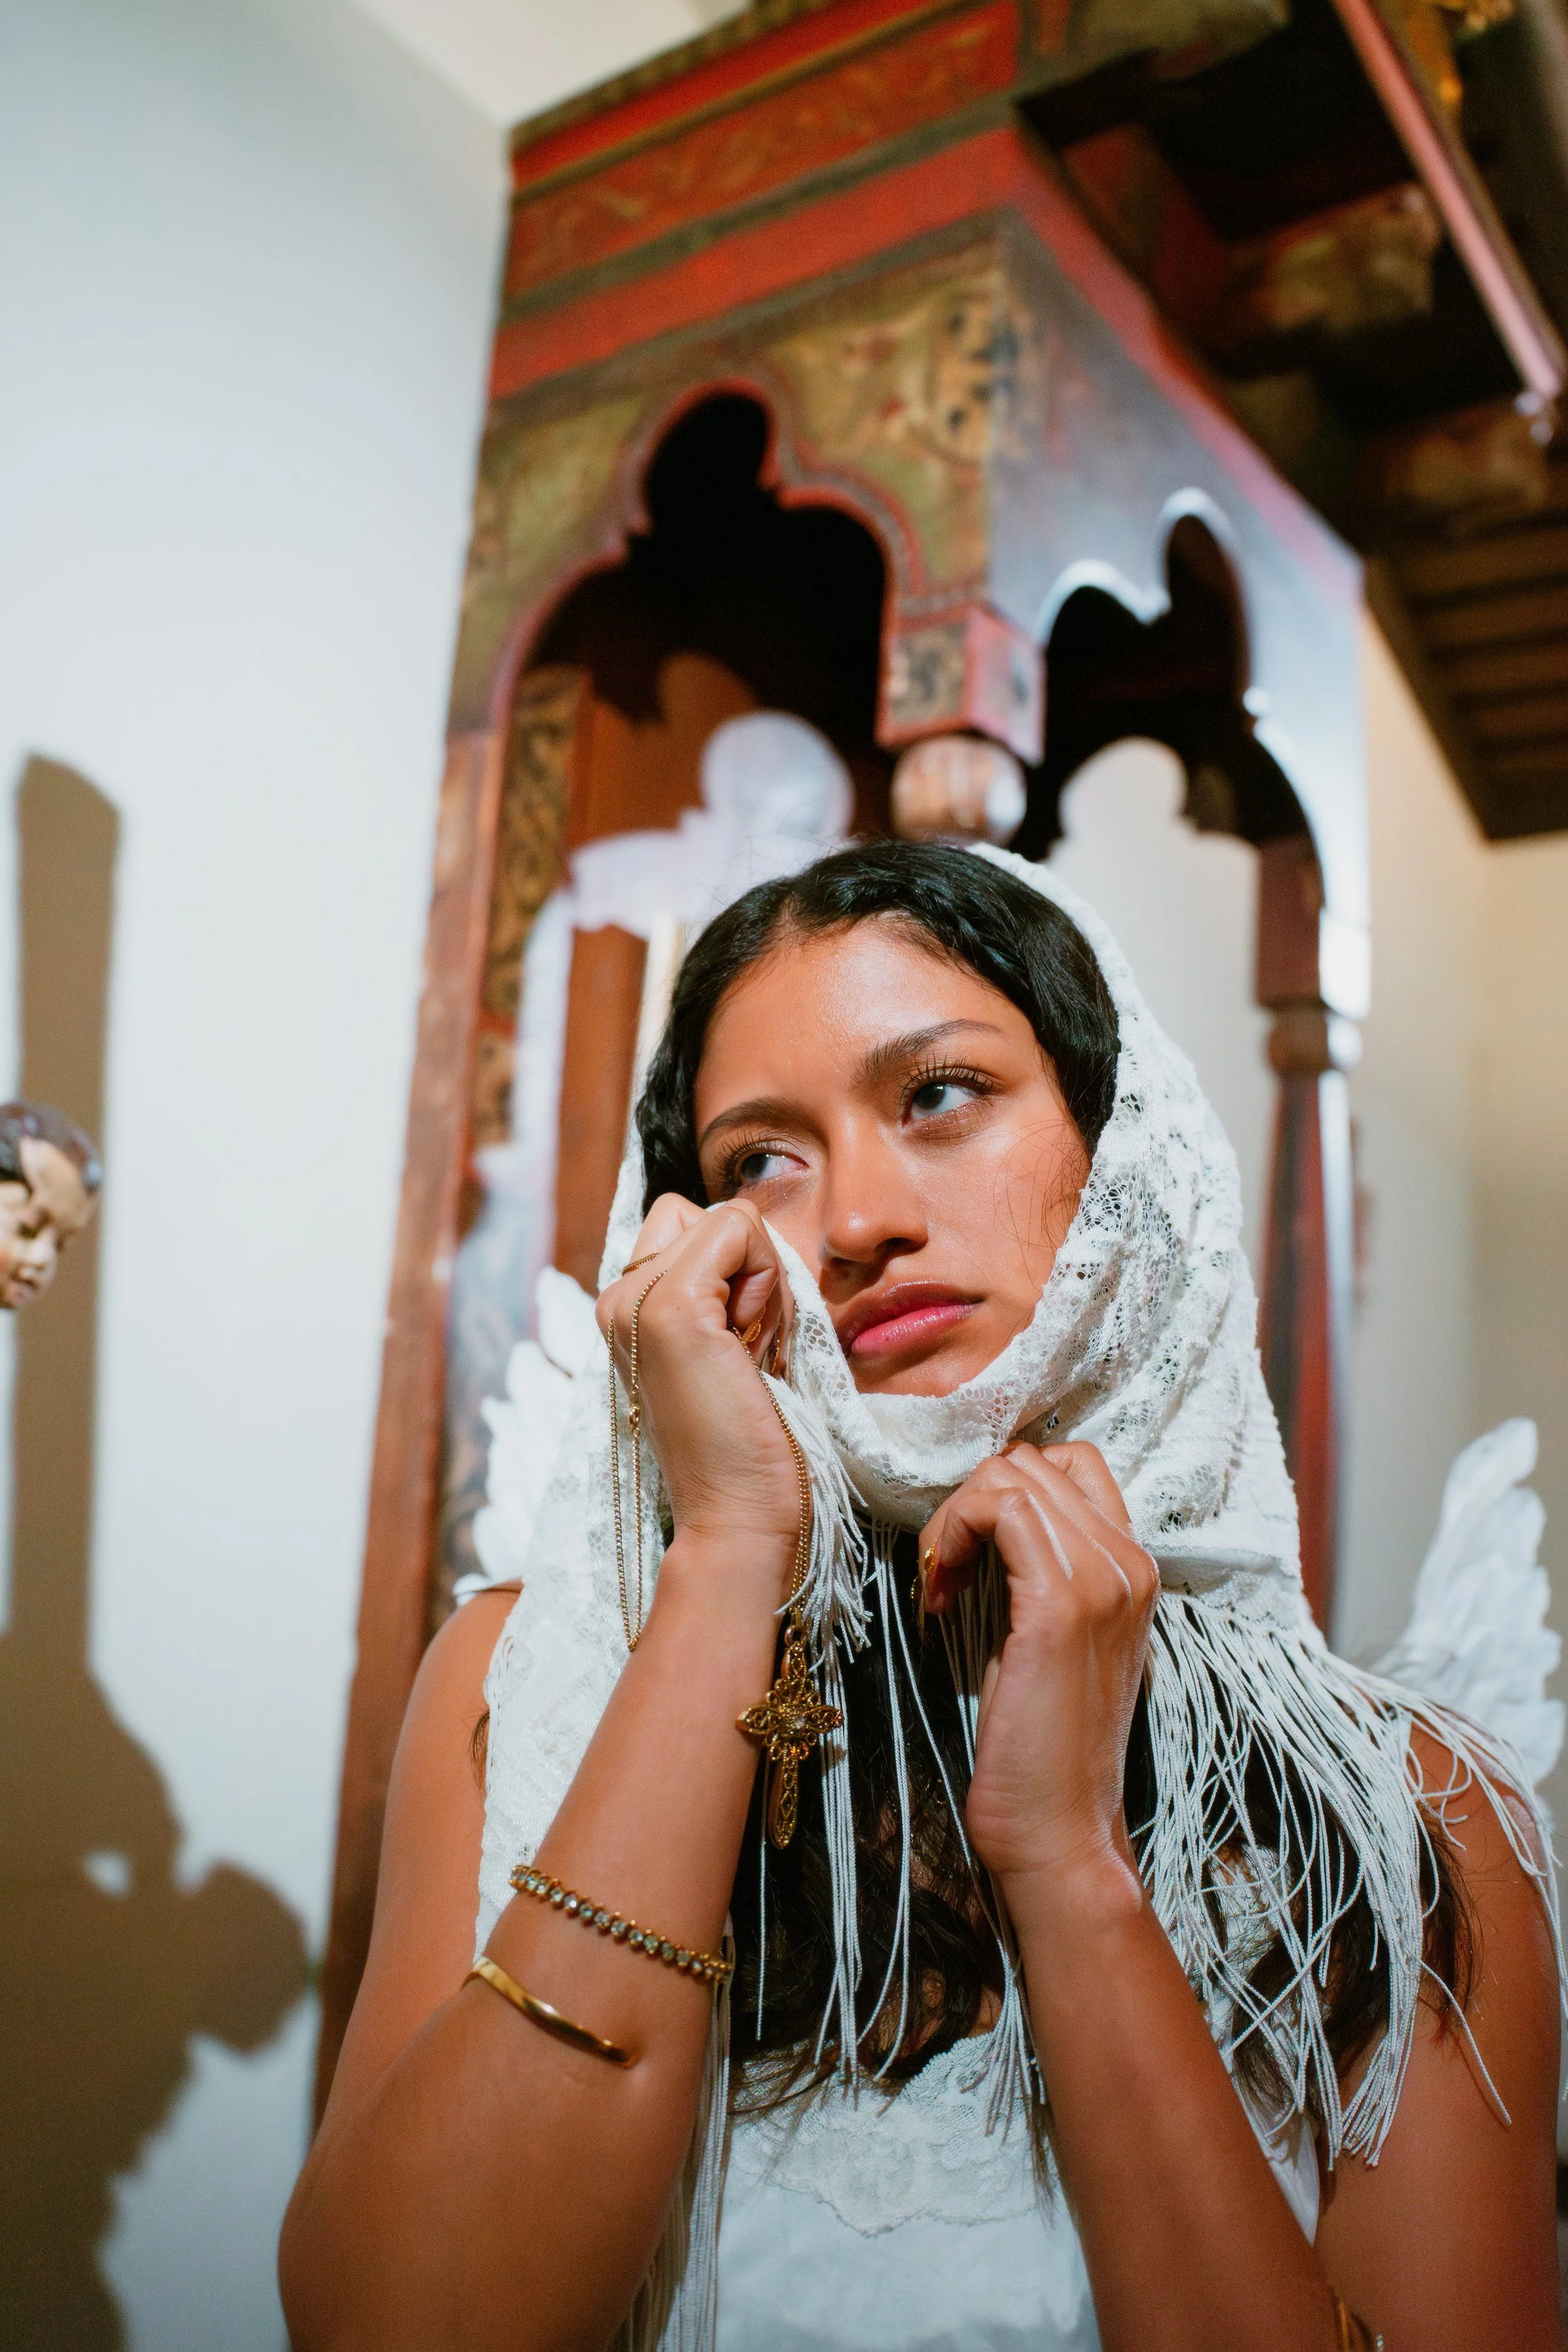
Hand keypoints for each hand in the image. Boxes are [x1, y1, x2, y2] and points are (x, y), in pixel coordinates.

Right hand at [596, 1195, 801, 1596]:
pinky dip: (768, 1280)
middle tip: (749, 1345)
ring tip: (751, 1352)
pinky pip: (737, 1229)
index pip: (685, 1225)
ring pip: (725, 1219)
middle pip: (705, 1216)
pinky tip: (754, 1348)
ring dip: (763, 1278)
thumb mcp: (725, 1348)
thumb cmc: (748, 1442)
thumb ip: (719, 1292)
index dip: (735, 1271)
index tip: (741, 1345)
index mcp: (624, 1311)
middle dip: (749, 1266)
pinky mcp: (670, 1306)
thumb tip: (749, 1235)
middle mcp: (616, 1299)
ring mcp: (635, 1300)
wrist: (736, 1516)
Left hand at [918, 1444, 1156, 1907]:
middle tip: (947, 1570)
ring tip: (943, 1582)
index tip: (970, 1551)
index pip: (1072, 1464)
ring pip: (1012, 1477)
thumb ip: (1039, 1572)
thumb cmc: (1039, 1740)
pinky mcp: (1060, 1605)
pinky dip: (954, 1534)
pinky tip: (941, 1592)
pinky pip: (999, 1508)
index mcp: (1133, 1569)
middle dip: (971, 1502)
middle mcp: (1130, 1564)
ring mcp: (1102, 1581)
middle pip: (1033, 1463)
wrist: (1060, 1828)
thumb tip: (988, 1517)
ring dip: (957, 1518)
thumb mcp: (1045, 1637)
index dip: (1006, 1490)